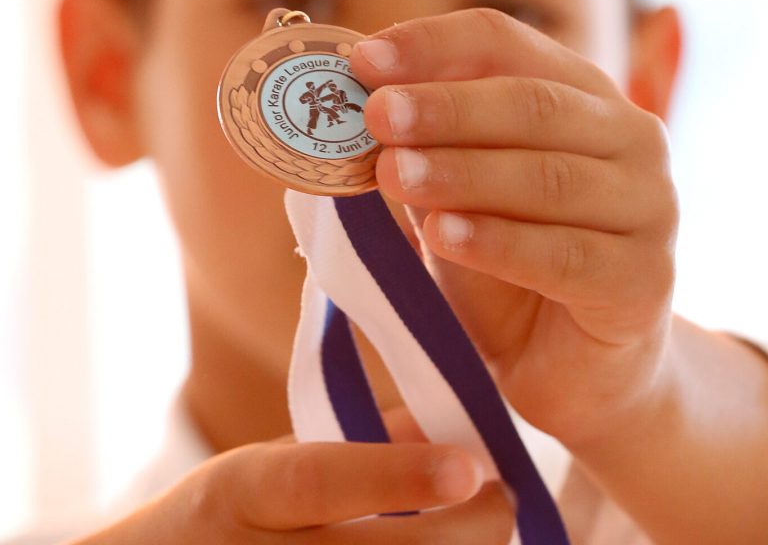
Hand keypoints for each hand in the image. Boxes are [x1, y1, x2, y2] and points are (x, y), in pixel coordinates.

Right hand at [71, 435, 514, 543]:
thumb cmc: (225, 517)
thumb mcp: (268, 465)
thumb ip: (351, 445)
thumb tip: (443, 427)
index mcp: (242, 491)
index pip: (319, 479)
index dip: (396, 473)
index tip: (471, 466)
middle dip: (465, 530)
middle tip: (504, 497)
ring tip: (486, 529)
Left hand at [351, 8, 678, 448]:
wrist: (566, 363)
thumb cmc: (506, 265)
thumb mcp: (457, 194)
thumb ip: (425, 149)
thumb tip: (359, 107)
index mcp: (581, 97)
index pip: (506, 44)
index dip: (433, 45)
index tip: (365, 59)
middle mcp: (630, 139)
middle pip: (533, 104)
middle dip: (445, 109)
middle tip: (377, 115)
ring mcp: (648, 209)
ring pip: (548, 177)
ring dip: (462, 173)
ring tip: (394, 175)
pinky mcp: (644, 281)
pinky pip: (566, 255)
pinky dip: (498, 242)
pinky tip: (443, 236)